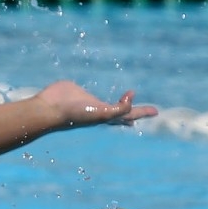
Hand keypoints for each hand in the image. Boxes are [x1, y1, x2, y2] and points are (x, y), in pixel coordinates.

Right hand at [36, 80, 156, 128]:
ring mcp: (89, 101)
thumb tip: (131, 100)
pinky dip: (97, 92)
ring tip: (125, 102)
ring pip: (108, 103)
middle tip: (145, 111)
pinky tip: (96, 94)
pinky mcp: (78, 92)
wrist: (51, 108)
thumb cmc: (76, 113)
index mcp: (107, 116)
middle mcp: (100, 110)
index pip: (129, 115)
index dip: (142, 112)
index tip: (156, 111)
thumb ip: (119, 109)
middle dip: (133, 112)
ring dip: (117, 104)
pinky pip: (92, 91)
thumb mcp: (102, 113)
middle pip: (121, 112)